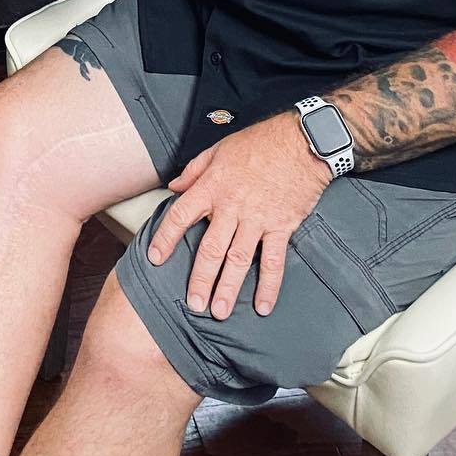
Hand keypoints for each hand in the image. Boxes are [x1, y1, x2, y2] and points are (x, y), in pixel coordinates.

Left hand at [146, 114, 331, 319]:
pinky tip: (264, 306)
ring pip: (239, 259)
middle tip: (193, 303)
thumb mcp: (218, 149)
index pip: (181, 215)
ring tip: (219, 311)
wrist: (301, 143)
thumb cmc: (257, 143)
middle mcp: (231, 207)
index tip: (155, 258)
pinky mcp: (281, 227)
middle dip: (200, 278)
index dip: (165, 237)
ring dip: (228, 288)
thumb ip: (194, 170)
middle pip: (211, 248)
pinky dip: (269, 285)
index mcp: (211, 187)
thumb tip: (174, 186)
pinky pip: (273, 261)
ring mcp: (257, 219)